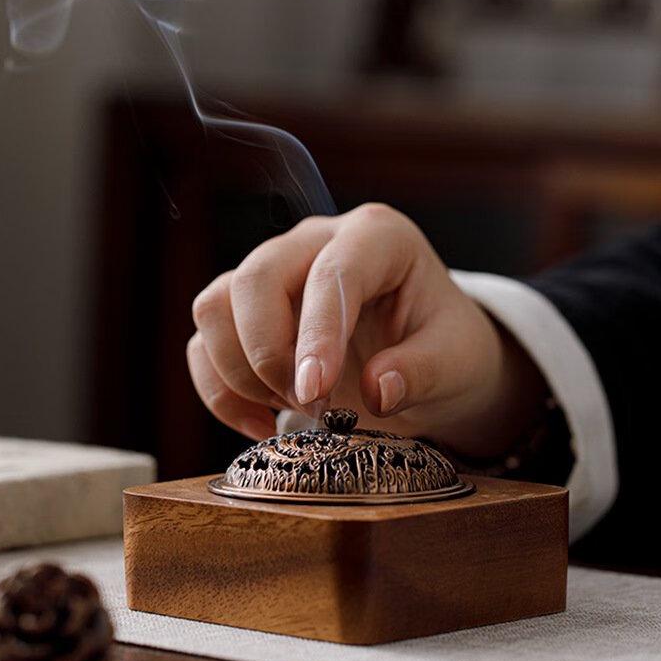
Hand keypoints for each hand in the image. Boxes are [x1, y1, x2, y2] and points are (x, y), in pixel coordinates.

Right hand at [188, 204, 545, 457]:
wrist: (426, 356)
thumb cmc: (444, 346)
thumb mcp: (455, 360)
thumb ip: (422, 372)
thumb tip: (376, 390)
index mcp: (377, 237)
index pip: (332, 273)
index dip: (317, 334)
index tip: (316, 394)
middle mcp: (315, 243)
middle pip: (255, 278)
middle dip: (269, 353)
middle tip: (310, 404)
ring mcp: (275, 275)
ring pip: (215, 307)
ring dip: (241, 372)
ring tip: (291, 409)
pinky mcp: (247, 314)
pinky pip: (204, 345)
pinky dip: (221, 391)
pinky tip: (262, 423)